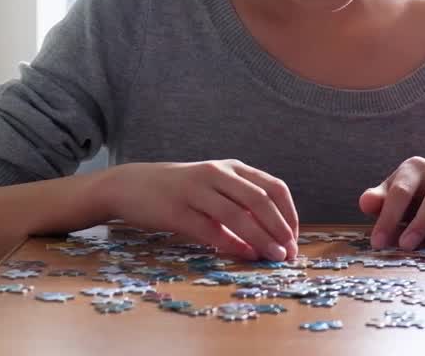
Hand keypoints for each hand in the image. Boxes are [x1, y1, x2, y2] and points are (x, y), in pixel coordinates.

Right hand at [104, 160, 298, 260]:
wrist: (131, 185)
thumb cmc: (180, 189)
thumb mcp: (214, 186)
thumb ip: (240, 202)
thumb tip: (272, 233)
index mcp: (232, 167)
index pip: (273, 187)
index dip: (289, 214)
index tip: (293, 238)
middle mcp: (217, 173)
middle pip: (260, 200)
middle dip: (280, 228)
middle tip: (289, 252)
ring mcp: (196, 190)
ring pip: (238, 215)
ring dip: (261, 239)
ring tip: (274, 257)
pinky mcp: (176, 210)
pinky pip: (210, 229)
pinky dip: (231, 244)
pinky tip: (245, 255)